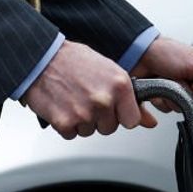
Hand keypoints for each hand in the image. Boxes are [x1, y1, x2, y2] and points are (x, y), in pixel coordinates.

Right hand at [21, 40, 155, 138]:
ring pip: (90, 131)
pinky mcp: (64, 122)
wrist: (41, 58)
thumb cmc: (74, 60)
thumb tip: (151, 123)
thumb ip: (130, 98)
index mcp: (119, 85)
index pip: (132, 120)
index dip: (121, 116)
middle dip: (100, 118)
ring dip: (82, 121)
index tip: (114, 109)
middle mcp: (104, 100)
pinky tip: (62, 105)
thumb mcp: (109, 71)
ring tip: (73, 98)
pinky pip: (71, 134)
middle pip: (110, 128)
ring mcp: (84, 113)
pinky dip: (65, 124)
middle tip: (87, 99)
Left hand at [130, 36, 192, 110]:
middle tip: (177, 78)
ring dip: (170, 94)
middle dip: (184, 91)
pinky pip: (167, 108)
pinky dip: (160, 99)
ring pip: (181, 106)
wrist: (139, 55)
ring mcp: (179, 89)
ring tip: (165, 79)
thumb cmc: (165, 52)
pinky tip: (158, 85)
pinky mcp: (165, 96)